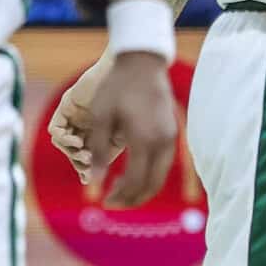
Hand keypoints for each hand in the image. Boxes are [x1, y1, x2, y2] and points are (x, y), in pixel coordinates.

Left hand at [48, 50, 181, 207]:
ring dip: (142, 190)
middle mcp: (162, 143)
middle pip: (151, 186)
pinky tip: (134, 174)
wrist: (142, 62)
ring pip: (160, 177)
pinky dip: (150, 176)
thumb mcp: (101, 117)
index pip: (134, 182)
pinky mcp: (173, 132)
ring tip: (122, 193)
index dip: (119, 196)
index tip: (103, 201)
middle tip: (113, 203)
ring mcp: (171, 138)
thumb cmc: (117, 87)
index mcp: (144, 140)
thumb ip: (96, 151)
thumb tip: (93, 181)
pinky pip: (164, 164)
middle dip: (132, 199)